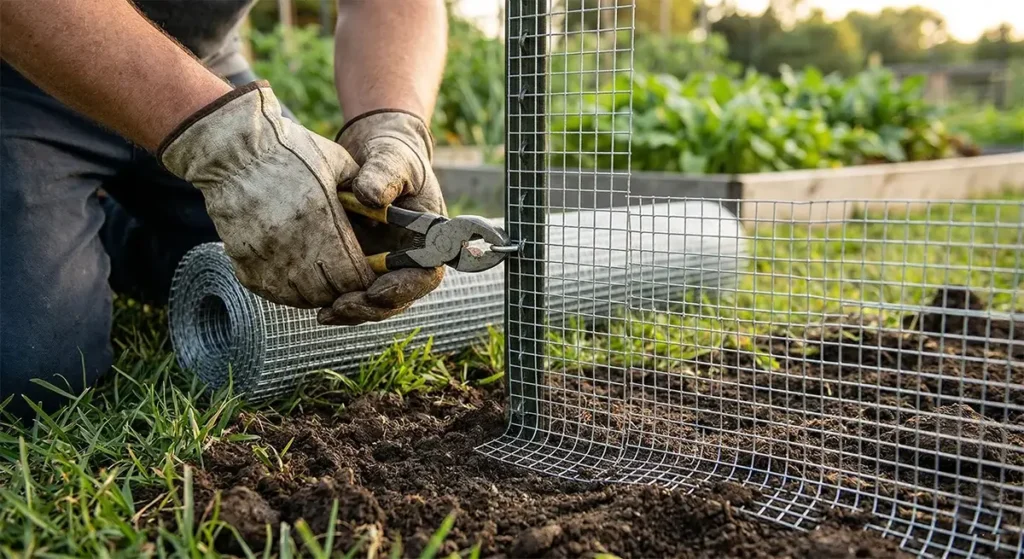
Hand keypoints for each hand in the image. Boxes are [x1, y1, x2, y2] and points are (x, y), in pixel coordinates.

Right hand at [158, 81, 375, 310]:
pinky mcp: (243, 260)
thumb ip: (363, 193)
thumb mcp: (338, 162)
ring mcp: (265, 255)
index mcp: (321, 217)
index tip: (367, 272)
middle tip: (346, 279)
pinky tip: (294, 277)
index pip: (353, 274)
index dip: (364, 279)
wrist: (232, 149)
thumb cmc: (292, 150)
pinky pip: (271, 293)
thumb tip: (382, 220)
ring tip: (322, 279)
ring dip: (316, 293)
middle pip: (329, 292)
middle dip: (343, 290)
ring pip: (301, 298)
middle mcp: (293, 242)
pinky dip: (286, 291)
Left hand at [318, 110, 446, 324]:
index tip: (375, 290)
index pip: (424, 276)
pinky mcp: (364, 267)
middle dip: (370, 308)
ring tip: (325, 314)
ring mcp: (388, 267)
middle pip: (398, 298)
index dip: (402, 288)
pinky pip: (356, 292)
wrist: (375, 157)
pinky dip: (340, 302)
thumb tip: (370, 197)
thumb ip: (384, 174)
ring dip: (353, 312)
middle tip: (340, 307)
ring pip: (376, 302)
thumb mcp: (393, 159)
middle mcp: (412, 260)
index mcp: (430, 240)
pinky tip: (317, 304)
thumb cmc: (394, 157)